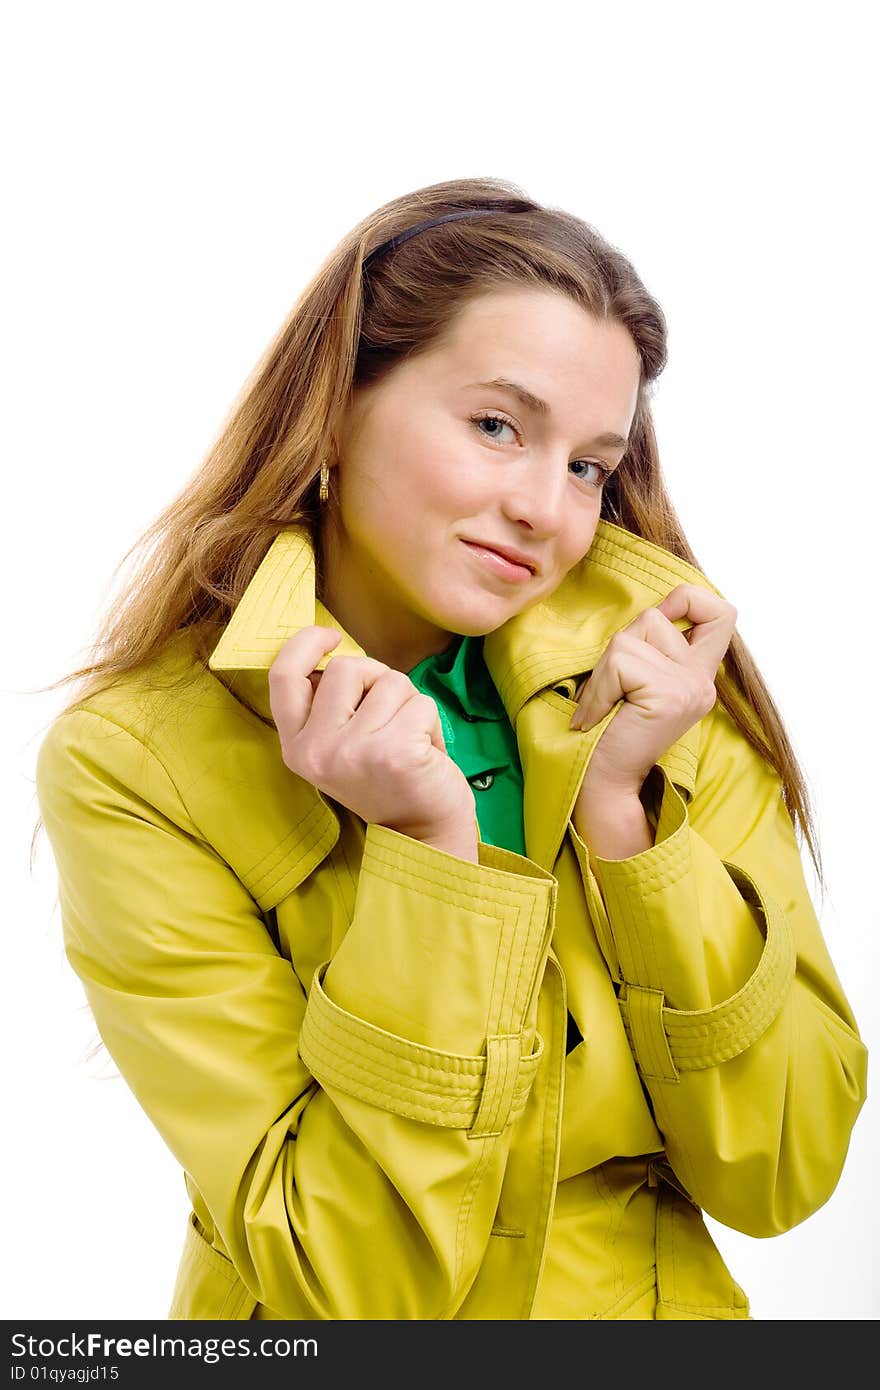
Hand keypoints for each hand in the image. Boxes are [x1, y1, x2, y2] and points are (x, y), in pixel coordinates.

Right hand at [268, 626, 476, 843]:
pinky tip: (425, 755)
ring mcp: (353, 752)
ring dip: (410, 705)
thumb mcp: (339, 745)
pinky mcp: (394, 753)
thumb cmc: (386, 780)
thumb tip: (335, 650)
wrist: (421, 834)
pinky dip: (431, 723)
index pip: (284, 676)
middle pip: (348, 668)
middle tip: (391, 717)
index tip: (332, 637)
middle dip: (379, 679)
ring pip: (391, 682)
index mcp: (296, 746)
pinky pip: (421, 704)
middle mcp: (316, 750)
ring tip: (409, 742)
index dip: (306, 644)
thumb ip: (329, 704)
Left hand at [570, 583, 737, 800]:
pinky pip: (619, 662)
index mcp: (699, 675)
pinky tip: (598, 717)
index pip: (721, 612)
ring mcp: (690, 687)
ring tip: (607, 704)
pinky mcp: (670, 696)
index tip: (660, 622)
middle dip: (621, 645)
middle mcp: (702, 681)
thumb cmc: (608, 730)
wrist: (603, 784)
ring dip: (605, 670)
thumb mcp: (636, 680)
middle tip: (614, 689)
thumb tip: (654, 609)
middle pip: (656, 616)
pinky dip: (598, 687)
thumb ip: (651, 647)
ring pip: (632, 637)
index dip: (687, 599)